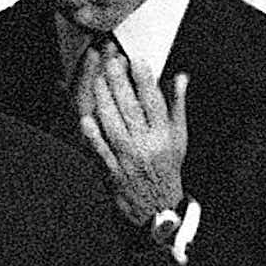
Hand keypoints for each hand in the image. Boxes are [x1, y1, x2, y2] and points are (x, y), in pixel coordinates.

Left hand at [77, 50, 188, 226]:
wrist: (157, 205)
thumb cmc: (167, 164)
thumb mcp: (179, 136)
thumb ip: (177, 104)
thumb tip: (180, 76)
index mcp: (165, 134)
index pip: (155, 102)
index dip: (145, 80)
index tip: (137, 60)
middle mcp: (148, 144)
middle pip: (131, 109)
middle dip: (120, 84)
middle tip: (111, 61)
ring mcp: (129, 157)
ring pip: (115, 126)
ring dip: (104, 102)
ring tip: (97, 80)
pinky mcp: (112, 169)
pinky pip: (101, 150)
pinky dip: (93, 135)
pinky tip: (85, 118)